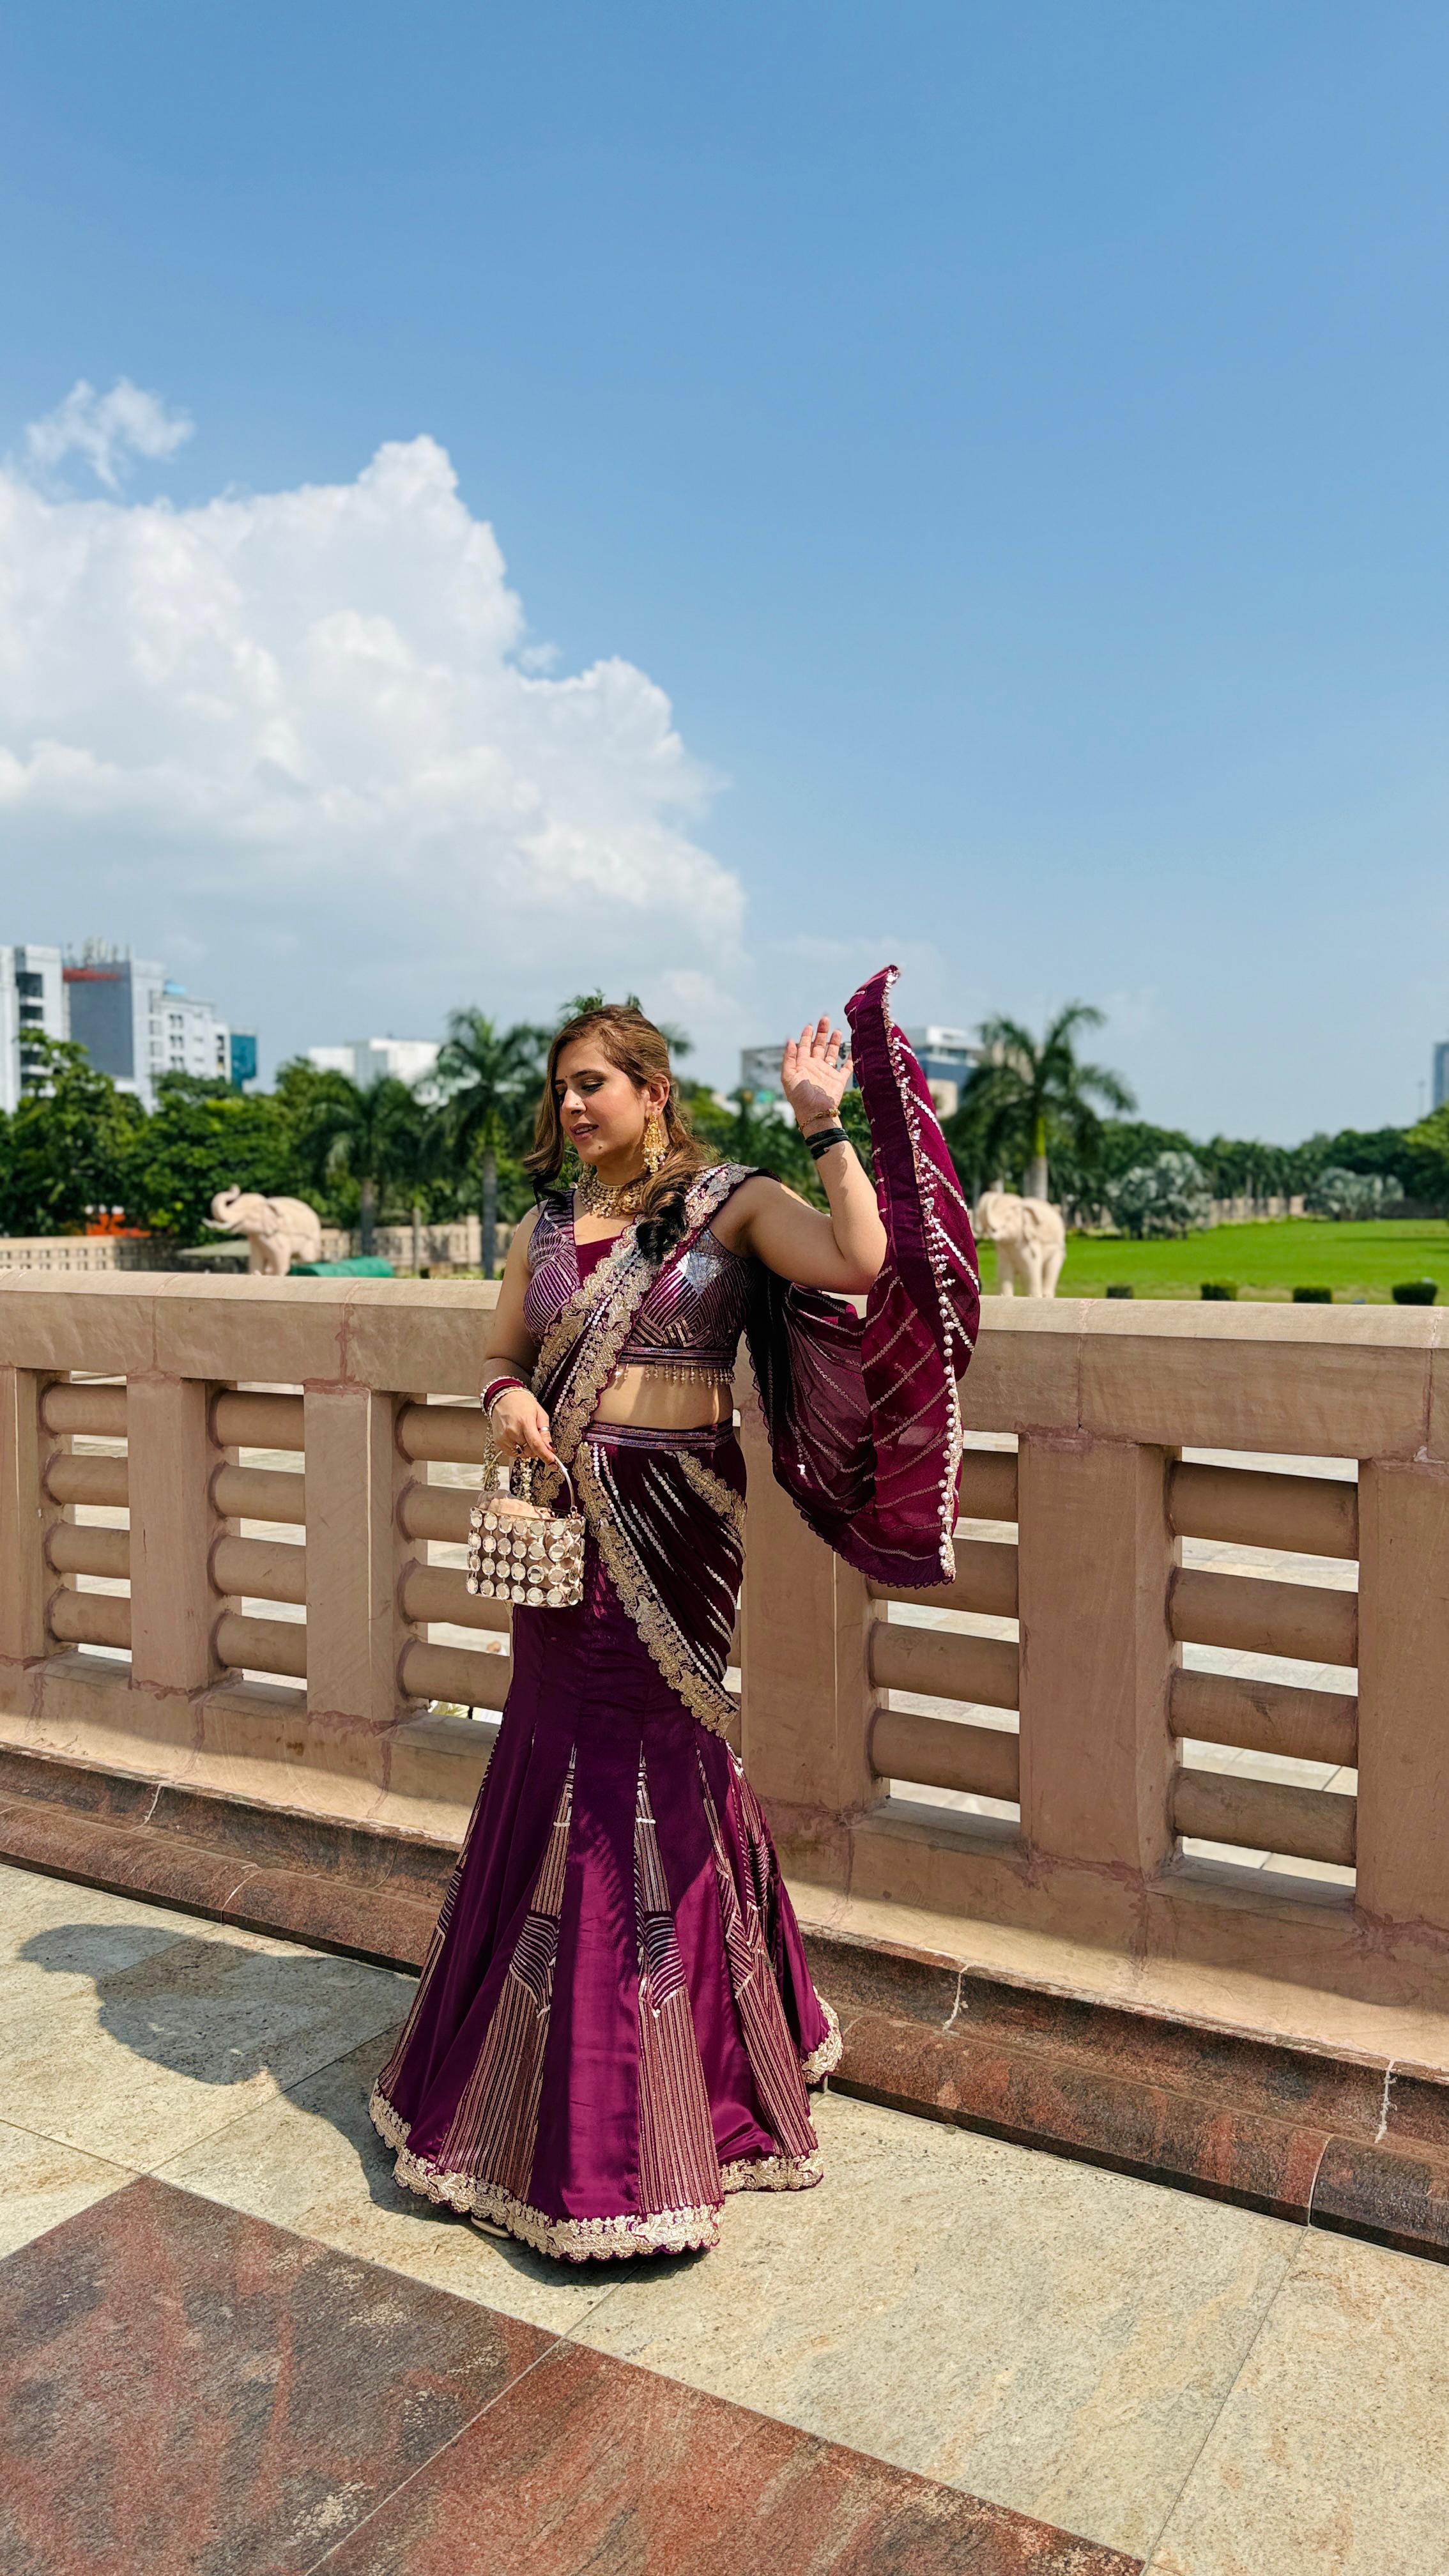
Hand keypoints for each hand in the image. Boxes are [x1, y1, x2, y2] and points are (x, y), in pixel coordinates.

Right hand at [489, 1388, 556, 1464]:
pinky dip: (518, 1448)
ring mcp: (504, 1437)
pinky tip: (517, 1436)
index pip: (536, 1444)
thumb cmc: (522, 1403)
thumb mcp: (539, 1413)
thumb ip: (545, 1432)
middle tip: (535, 1435)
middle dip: (537, 1448)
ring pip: (522, 1454)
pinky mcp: (498, 1442)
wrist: (503, 1398)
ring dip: (527, 1448)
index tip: (552, 1462)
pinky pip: (513, 1453)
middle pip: (530, 1451)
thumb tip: (550, 1448)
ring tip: (524, 1433)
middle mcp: (512, 1431)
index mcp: (525, 1422)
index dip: (545, 1455)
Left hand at [780, 1017, 850, 1132]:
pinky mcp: (839, 1080)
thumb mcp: (788, 1076)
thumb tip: (789, 1041)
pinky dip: (849, 1059)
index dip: (806, 1035)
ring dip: (834, 1042)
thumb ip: (789, 1058)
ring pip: (832, 1054)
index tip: (810, 1025)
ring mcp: (828, 1073)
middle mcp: (815, 1067)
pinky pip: (846, 1068)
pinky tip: (852, 1050)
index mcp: (803, 1065)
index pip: (804, 1046)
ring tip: (837, 1030)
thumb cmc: (800, 1097)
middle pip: (818, 1046)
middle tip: (825, 1019)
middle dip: (821, 1033)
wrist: (816, 1113)